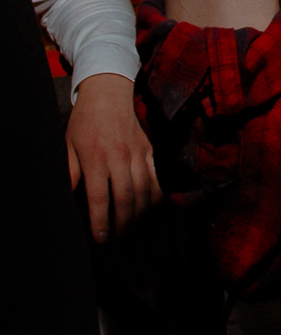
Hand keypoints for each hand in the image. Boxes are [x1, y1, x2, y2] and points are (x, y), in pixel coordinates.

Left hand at [66, 73, 160, 244]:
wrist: (109, 93)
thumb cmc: (84, 122)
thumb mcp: (68, 145)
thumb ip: (70, 173)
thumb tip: (68, 198)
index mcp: (95, 157)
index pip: (100, 197)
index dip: (101, 222)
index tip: (100, 239)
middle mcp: (119, 156)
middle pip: (126, 198)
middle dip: (123, 224)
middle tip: (118, 241)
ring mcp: (138, 153)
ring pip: (145, 191)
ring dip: (140, 215)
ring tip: (133, 231)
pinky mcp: (150, 150)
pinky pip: (157, 179)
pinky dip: (156, 198)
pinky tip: (150, 210)